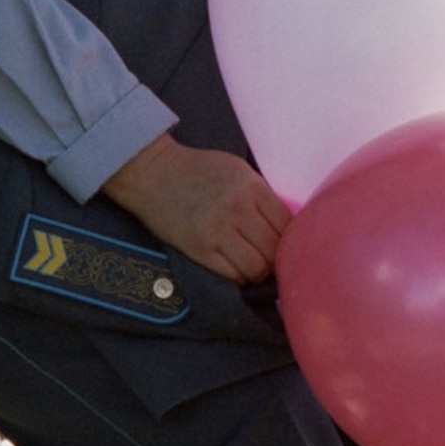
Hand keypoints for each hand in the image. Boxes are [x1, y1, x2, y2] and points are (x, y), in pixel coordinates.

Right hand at [101, 134, 288, 284]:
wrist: (152, 172)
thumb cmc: (198, 169)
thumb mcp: (237, 170)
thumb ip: (261, 195)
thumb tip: (287, 226)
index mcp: (252, 187)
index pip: (288, 225)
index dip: (291, 240)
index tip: (286, 244)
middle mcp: (238, 209)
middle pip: (275, 250)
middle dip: (276, 258)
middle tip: (270, 258)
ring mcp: (217, 231)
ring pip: (257, 267)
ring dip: (258, 271)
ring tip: (252, 264)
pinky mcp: (199, 249)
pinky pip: (232, 275)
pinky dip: (238, 275)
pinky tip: (234, 266)